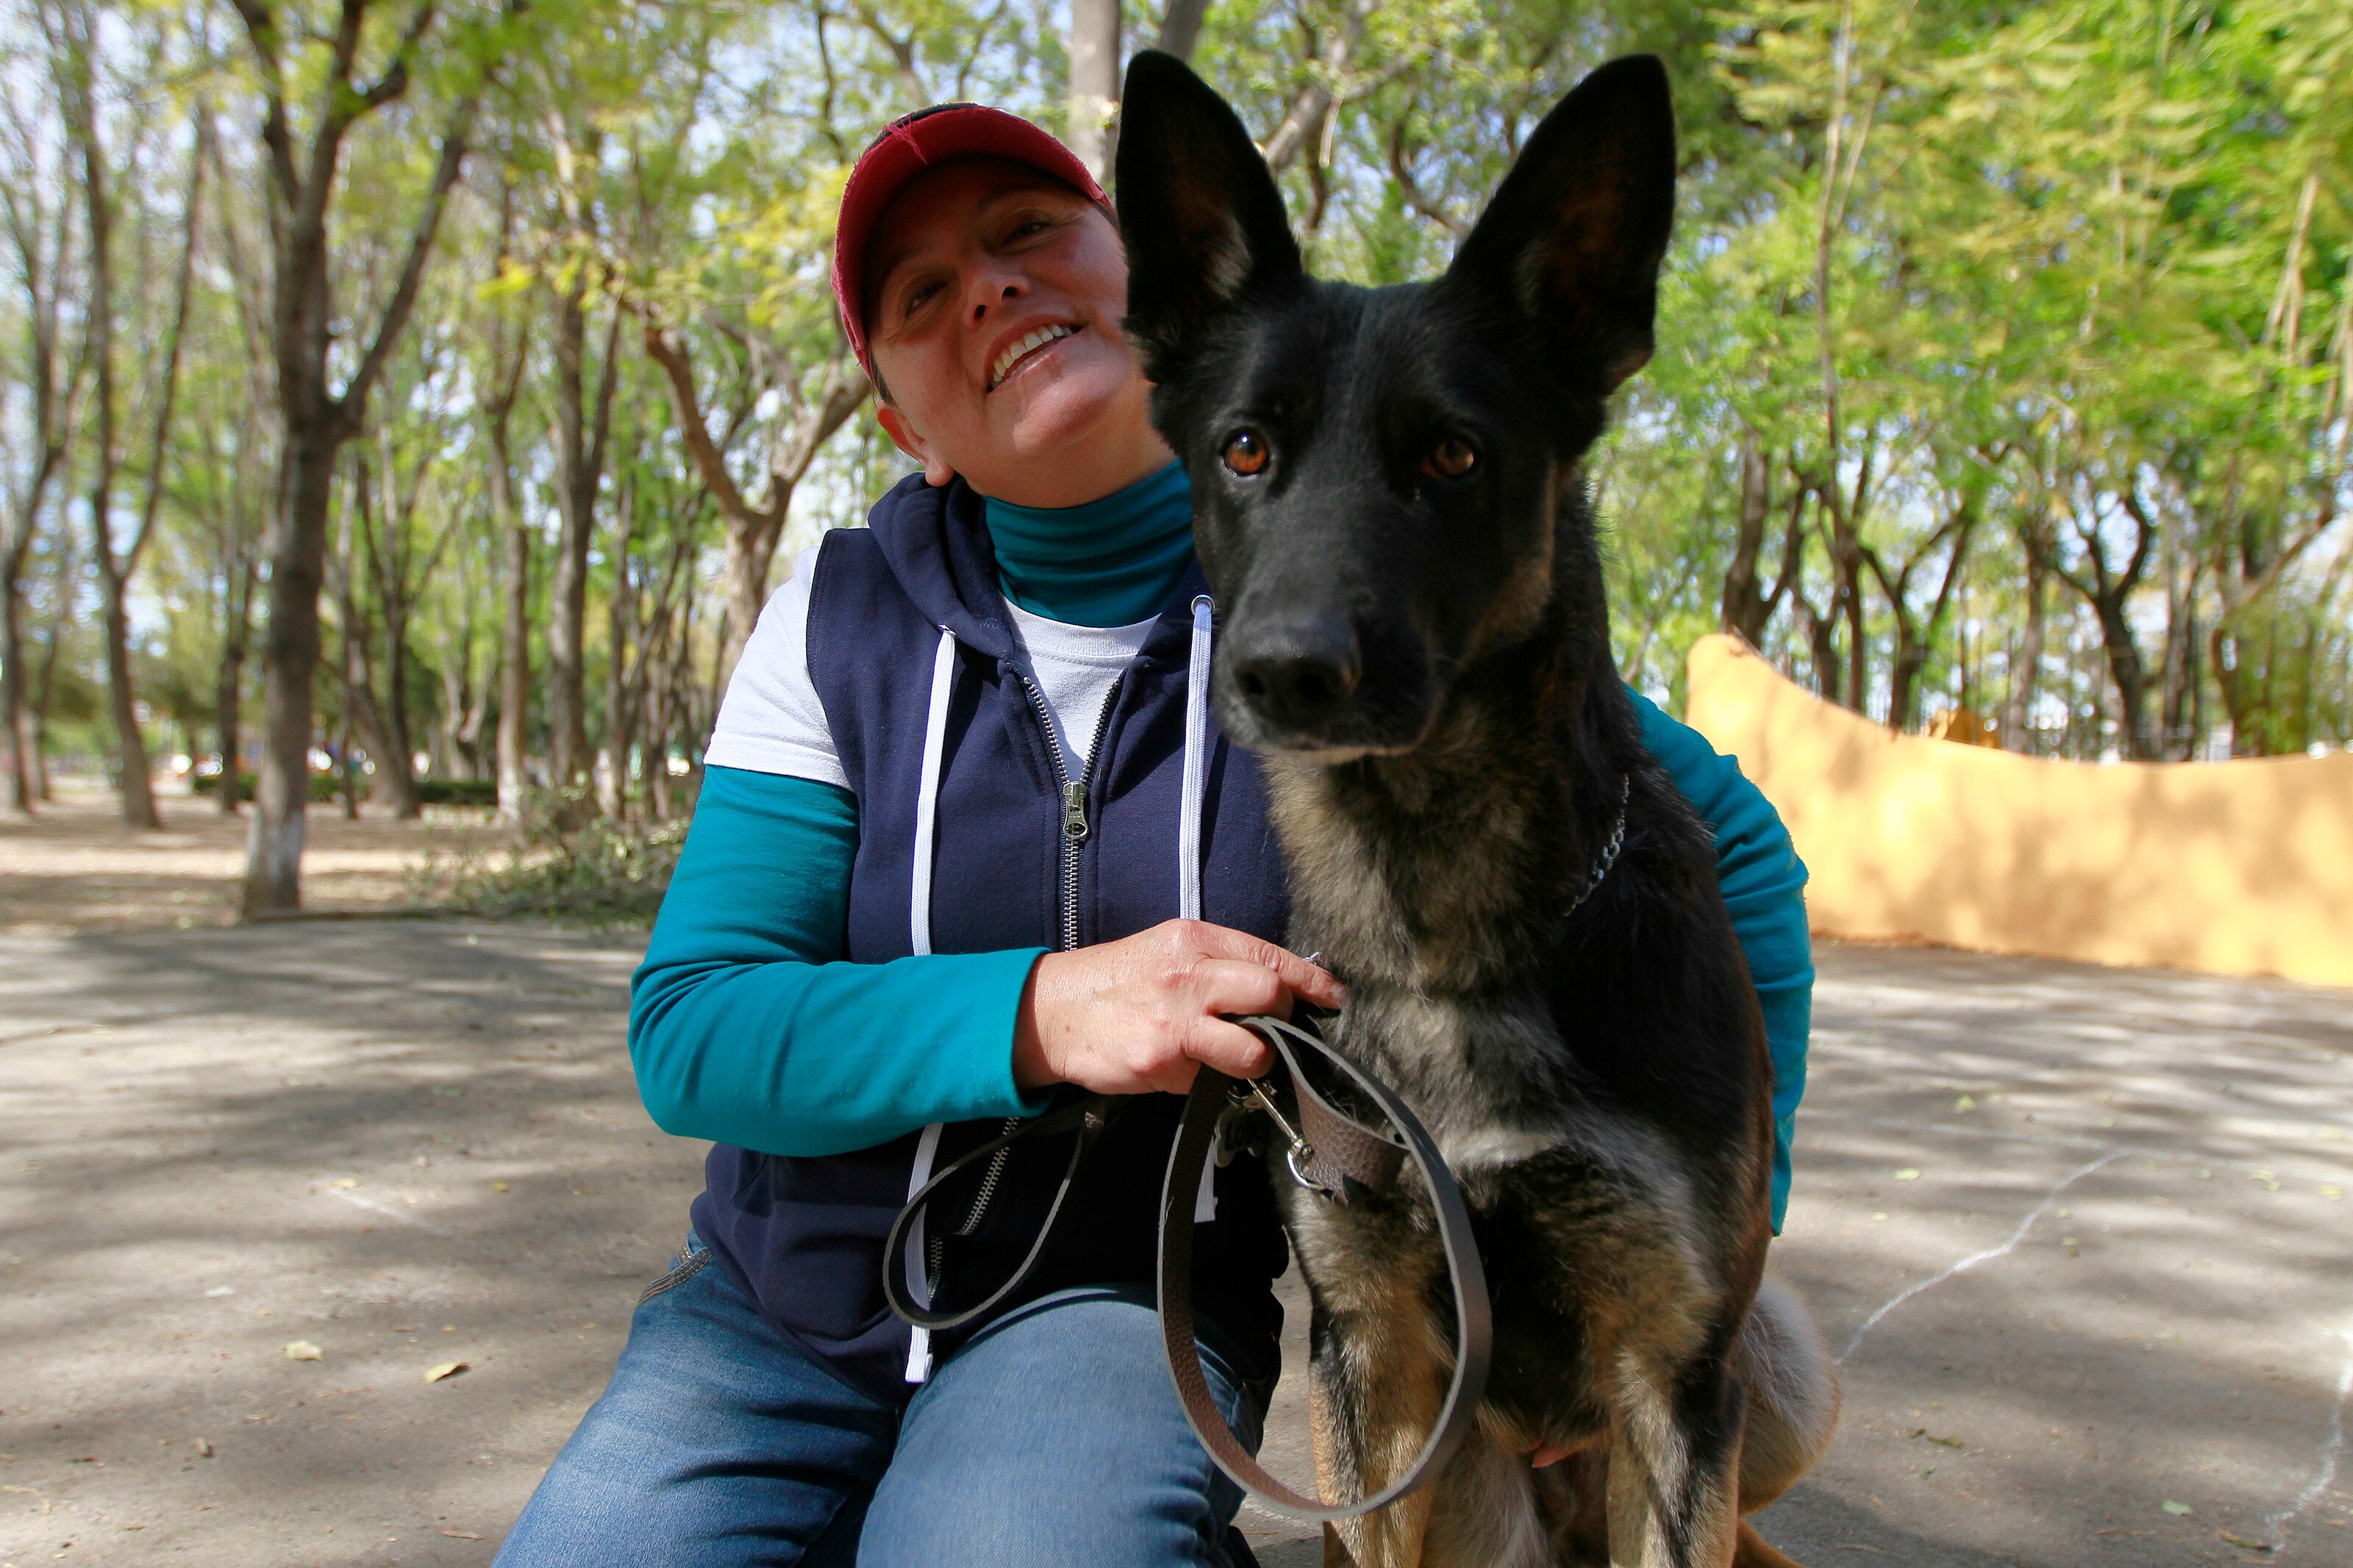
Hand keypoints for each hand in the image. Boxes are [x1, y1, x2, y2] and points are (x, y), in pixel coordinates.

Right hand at [1010, 919, 1345, 1096]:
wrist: (1055, 1010)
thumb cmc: (1119, 980)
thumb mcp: (1168, 949)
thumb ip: (1219, 962)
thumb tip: (1277, 985)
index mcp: (1194, 940)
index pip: (1270, 957)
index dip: (1310, 981)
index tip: (1332, 997)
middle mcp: (1188, 975)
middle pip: (1271, 998)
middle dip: (1285, 1020)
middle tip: (1274, 1030)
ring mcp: (1174, 1021)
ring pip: (1253, 1051)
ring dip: (1254, 1061)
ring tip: (1232, 1057)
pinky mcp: (1159, 1062)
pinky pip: (1208, 1081)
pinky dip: (1205, 1080)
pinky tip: (1181, 1066)